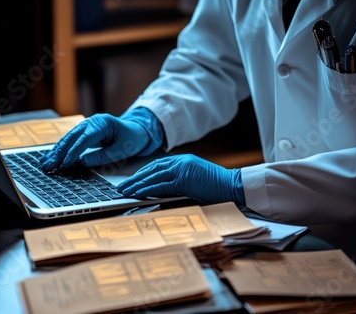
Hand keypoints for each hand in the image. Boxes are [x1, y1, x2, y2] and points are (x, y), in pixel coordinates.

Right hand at [39, 113, 151, 170]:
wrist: (137, 129)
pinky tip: (51, 157)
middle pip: (72, 137)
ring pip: (68, 138)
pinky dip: (61, 149)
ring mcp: (87, 125)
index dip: (74, 152)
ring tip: (46, 164)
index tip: (65, 163)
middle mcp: (92, 122)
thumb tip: (83, 162)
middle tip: (49, 165)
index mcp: (102, 124)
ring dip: (56, 151)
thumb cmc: (132, 138)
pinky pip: (70, 140)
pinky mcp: (84, 132)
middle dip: (59, 152)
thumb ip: (103, 156)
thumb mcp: (122, 149)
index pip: (84, 139)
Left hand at [117, 154, 243, 203]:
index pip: (156, 165)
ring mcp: (182, 169)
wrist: (233, 185)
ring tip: (124, 191)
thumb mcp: (194, 180)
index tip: (131, 180)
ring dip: (136, 184)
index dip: (142, 173)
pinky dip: (147, 189)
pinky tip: (137, 193)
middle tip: (121, 187)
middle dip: (134, 178)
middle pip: (151, 169)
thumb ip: (178, 182)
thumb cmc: (217, 186)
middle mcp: (180, 162)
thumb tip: (161, 191)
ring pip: (153, 176)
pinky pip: (161, 185)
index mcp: (182, 161)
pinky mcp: (184, 179)